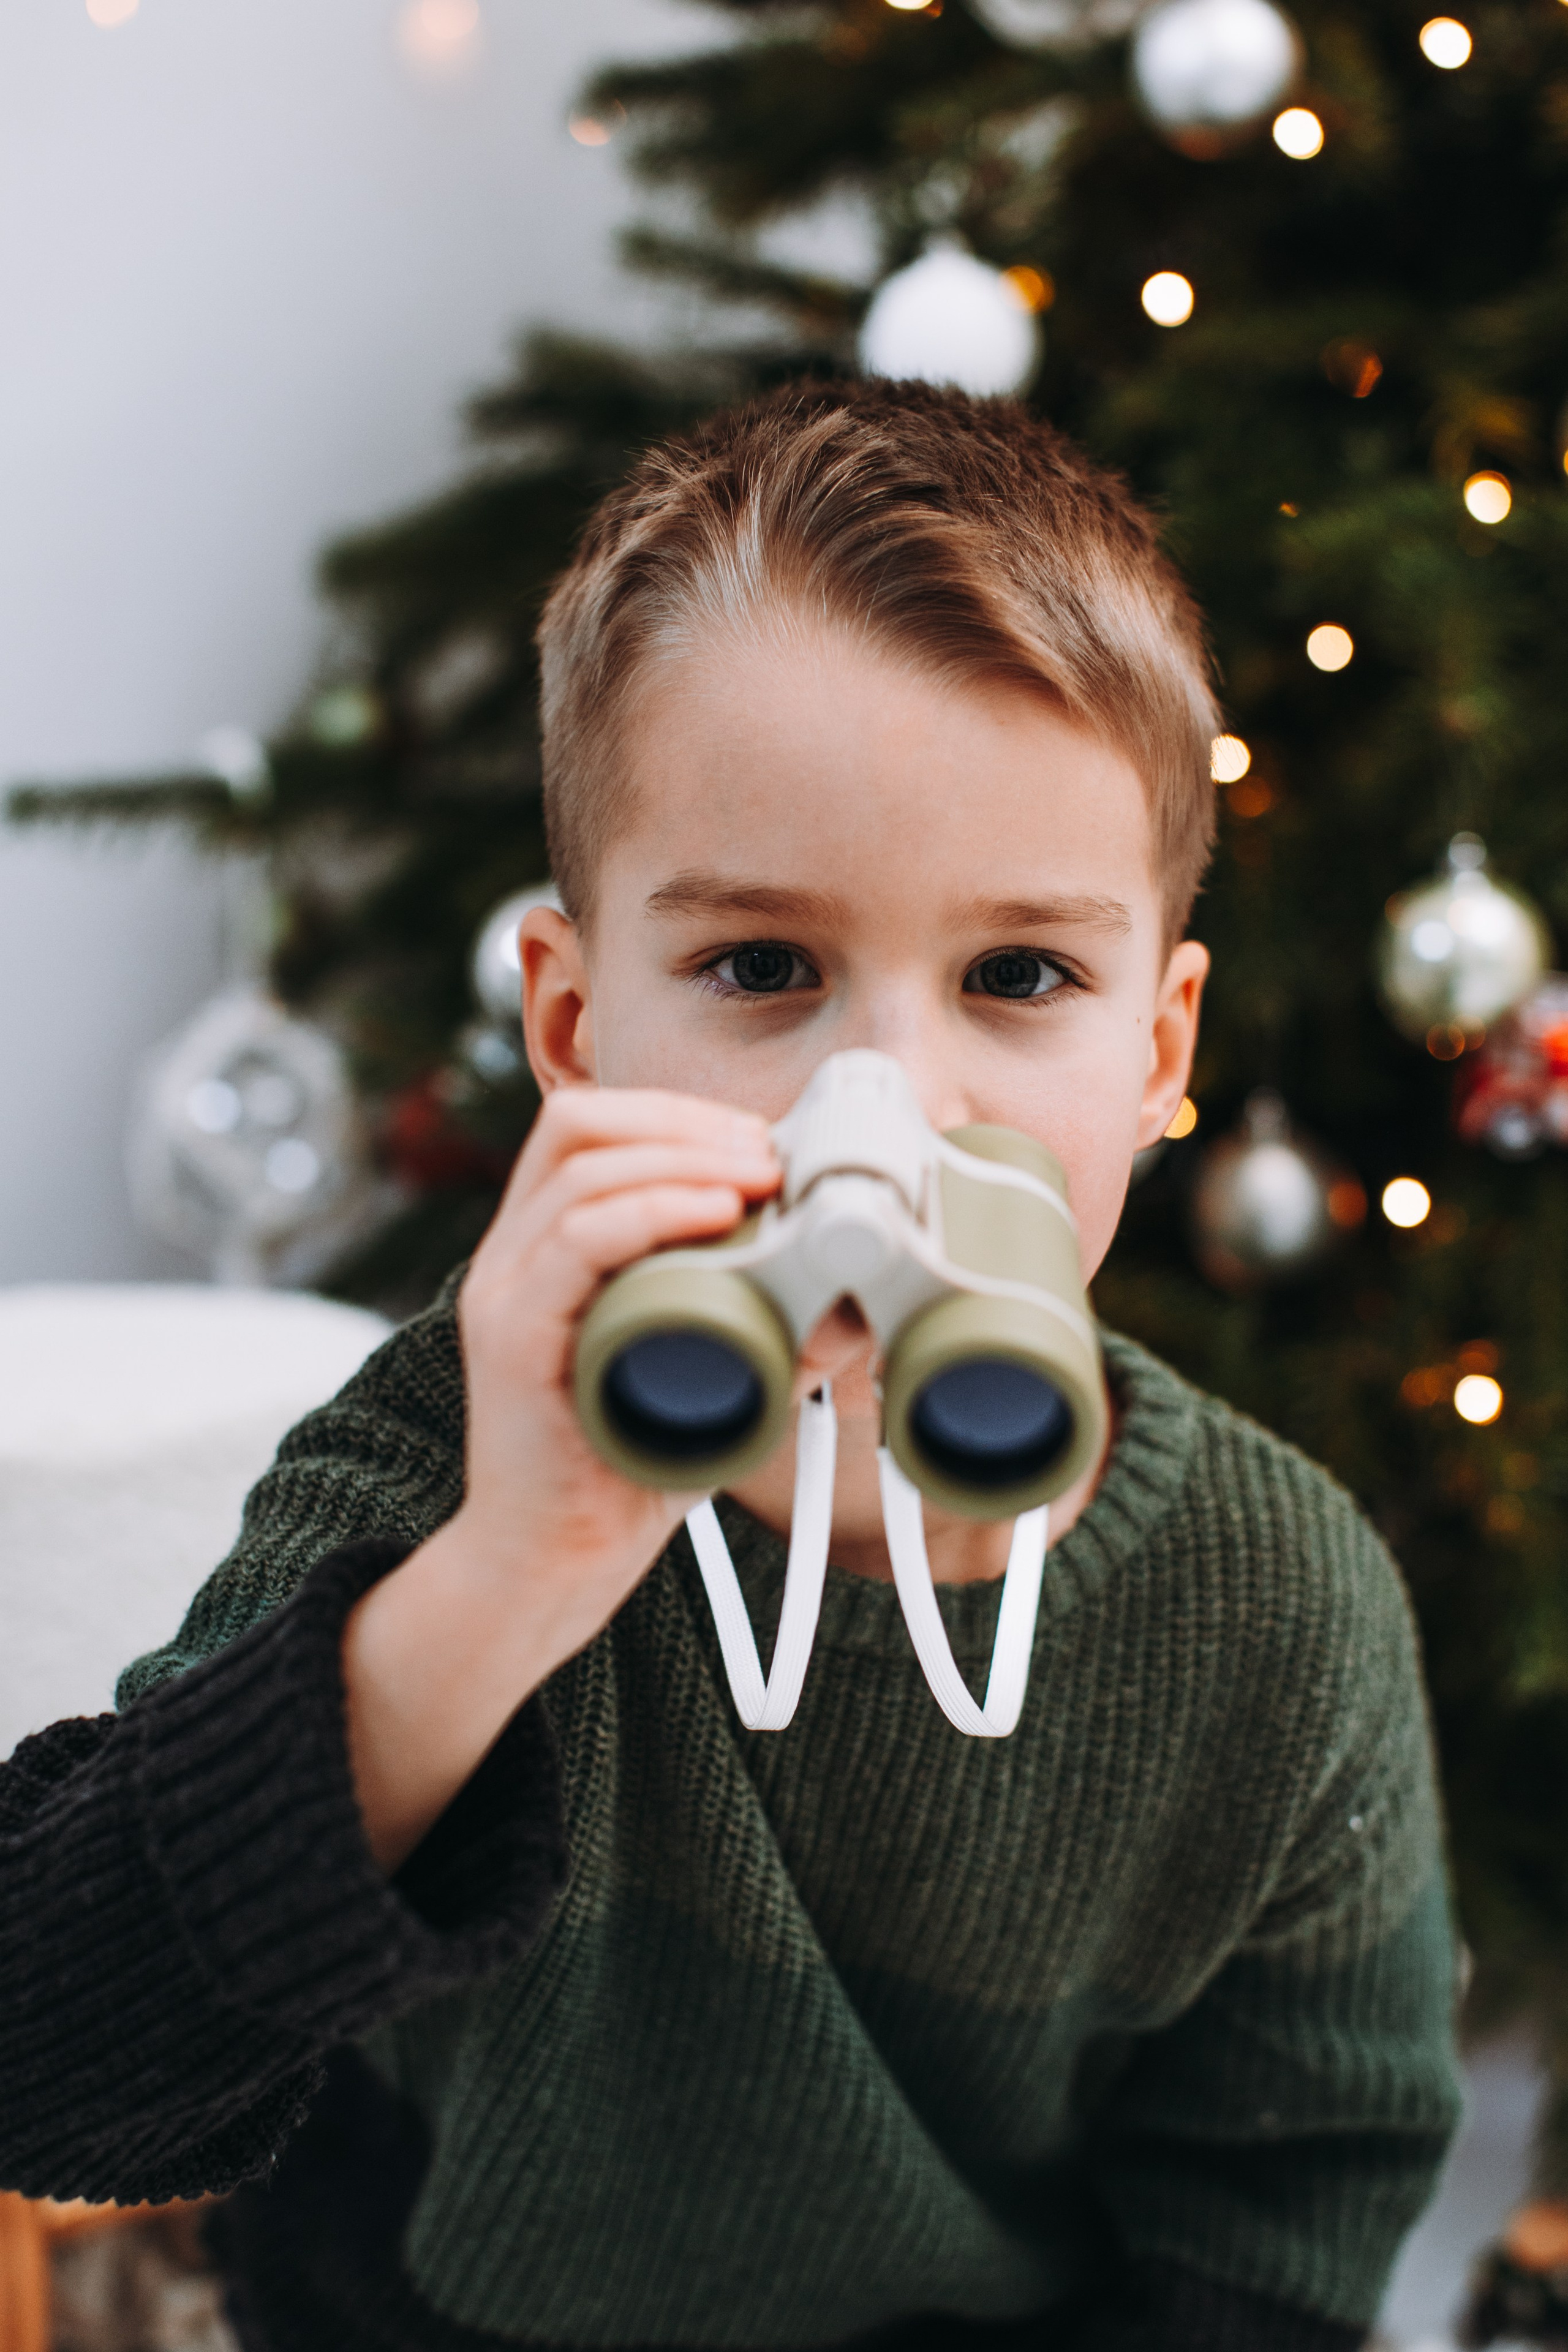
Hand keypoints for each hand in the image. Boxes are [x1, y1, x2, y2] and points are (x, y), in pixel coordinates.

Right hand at [343, 1086, 779, 1869]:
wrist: (555, 1564)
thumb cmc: (630, 1467)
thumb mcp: (715, 1378)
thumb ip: (775, 1335)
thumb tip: (859, 1297)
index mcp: (547, 1245)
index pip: (595, 1128)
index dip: (684, 1116)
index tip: (764, 1144)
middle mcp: (513, 1253)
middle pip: (580, 1125)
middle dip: (687, 1121)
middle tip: (771, 1153)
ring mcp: (504, 1290)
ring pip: (579, 1168)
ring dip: (684, 1154)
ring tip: (760, 1177)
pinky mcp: (510, 1338)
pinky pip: (571, 1242)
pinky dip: (651, 1211)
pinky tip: (716, 1213)